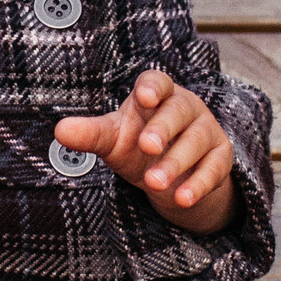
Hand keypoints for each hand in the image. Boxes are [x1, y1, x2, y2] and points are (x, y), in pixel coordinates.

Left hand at [56, 69, 237, 234]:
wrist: (173, 175)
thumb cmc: (138, 145)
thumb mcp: (113, 140)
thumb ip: (90, 134)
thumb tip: (60, 130)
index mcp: (157, 95)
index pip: (157, 81)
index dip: (152, 87)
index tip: (144, 97)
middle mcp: (185, 107)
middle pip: (178, 110)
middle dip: (163, 128)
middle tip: (146, 147)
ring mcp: (206, 131)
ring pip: (195, 142)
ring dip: (175, 163)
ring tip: (153, 184)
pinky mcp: (220, 157)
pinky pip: (214, 168)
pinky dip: (199, 184)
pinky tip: (182, 198)